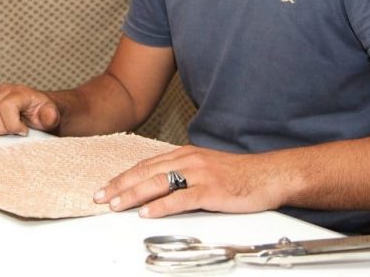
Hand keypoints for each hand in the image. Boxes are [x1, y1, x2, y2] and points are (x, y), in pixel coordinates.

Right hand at [0, 83, 60, 135]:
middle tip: (10, 132)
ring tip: (2, 129)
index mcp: (20, 93)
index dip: (12, 124)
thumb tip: (48, 116)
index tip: (22, 131)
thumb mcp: (51, 116)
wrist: (39, 110)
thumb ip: (50, 116)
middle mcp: (3, 91)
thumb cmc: (42, 113)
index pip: (6, 106)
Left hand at [93, 145, 284, 217]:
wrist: (269, 175)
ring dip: (133, 194)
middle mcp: (188, 161)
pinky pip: (181, 198)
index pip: (146, 165)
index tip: (105, 187)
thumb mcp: (205, 167)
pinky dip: (161, 206)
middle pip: (145, 172)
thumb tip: (157, 186)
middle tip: (100, 197)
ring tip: (115, 204)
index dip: (123, 177)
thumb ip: (182, 173)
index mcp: (185, 155)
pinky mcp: (211, 190)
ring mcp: (199, 174)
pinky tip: (147, 213)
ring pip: (157, 182)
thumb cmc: (239, 175)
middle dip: (119, 185)